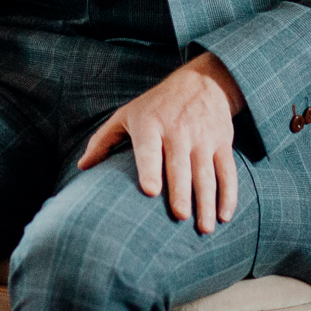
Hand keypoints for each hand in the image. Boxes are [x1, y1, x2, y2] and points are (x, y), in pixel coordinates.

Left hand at [78, 53, 245, 233]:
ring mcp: (203, 138)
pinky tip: (224, 216)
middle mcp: (178, 131)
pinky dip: (229, 195)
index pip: (149, 148)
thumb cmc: (156, 104)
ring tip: (203, 229)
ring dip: (206, 202)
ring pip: (206, 173)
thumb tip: (82, 167)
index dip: (150, 169)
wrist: (202, 82)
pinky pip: (227, 172)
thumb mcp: (127, 114)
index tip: (150, 191)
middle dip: (181, 192)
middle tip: (179, 216)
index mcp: (150, 124)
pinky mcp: (222, 143)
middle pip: (180, 166)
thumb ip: (104, 140)